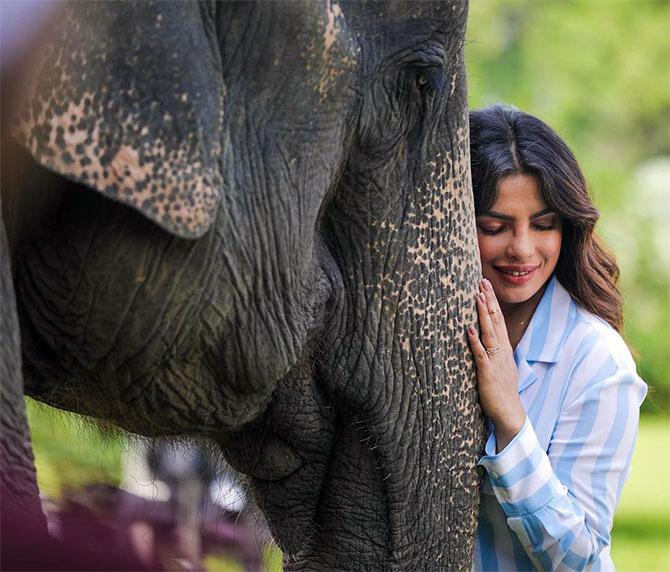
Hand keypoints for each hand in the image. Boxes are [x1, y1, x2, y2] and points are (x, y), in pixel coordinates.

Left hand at [467, 278, 525, 452]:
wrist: (509, 411)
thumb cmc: (501, 389)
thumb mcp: (499, 365)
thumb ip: (492, 350)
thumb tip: (481, 336)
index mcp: (503, 348)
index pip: (498, 320)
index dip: (492, 302)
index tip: (485, 286)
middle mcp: (501, 351)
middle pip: (495, 320)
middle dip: (489, 300)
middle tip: (482, 281)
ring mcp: (495, 360)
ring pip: (489, 332)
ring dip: (484, 314)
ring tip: (478, 297)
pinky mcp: (487, 372)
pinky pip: (481, 354)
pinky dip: (475, 341)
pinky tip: (469, 329)